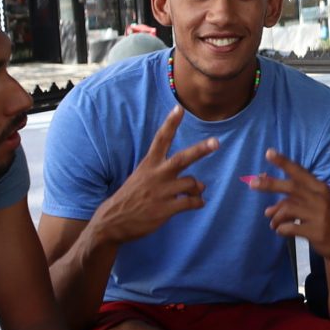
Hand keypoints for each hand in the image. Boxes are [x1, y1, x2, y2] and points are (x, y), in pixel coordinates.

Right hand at [95, 109, 215, 243]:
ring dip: (198, 188)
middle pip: (182, 159)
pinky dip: (198, 202)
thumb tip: (200, 183)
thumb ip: (169, 176)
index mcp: (148, 165)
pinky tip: (196, 204)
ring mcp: (161, 192)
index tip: (179, 108)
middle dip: (200, 150)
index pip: (160, 140)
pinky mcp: (165, 209)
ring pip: (192, 183)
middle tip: (216, 142)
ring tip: (194, 193)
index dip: (170, 124)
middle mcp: (155, 175)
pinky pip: (191, 202)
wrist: (113, 222)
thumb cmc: (132, 198)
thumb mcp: (142, 178)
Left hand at [248, 150, 329, 262]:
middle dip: (270, 184)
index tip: (269, 153)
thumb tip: (267, 210)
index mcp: (320, 188)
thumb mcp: (315, 207)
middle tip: (252, 183)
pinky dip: (281, 229)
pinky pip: (290, 227)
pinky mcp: (315, 231)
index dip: (284, 162)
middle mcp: (319, 198)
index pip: (299, 172)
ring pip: (287, 208)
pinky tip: (281, 231)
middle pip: (291, 187)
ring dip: (275, 217)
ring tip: (273, 224)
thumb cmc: (329, 220)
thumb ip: (292, 204)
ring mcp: (318, 215)